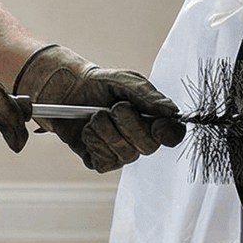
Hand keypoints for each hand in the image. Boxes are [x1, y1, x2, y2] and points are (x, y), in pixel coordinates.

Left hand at [14, 45, 184, 171]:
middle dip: (128, 124)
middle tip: (114, 107)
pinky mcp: (101, 162)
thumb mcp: (124, 81)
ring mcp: (122, 154)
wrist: (69, 92)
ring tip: (96, 115)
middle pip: (147, 146)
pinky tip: (88, 130)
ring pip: (123, 154)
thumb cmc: (101, 85)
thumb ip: (146, 95)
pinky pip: (103, 160)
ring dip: (106, 130)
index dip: (168, 133)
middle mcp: (141, 141)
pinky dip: (93, 141)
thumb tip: (170, 111)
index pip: (172, 135)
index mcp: (153, 120)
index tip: (157, 124)